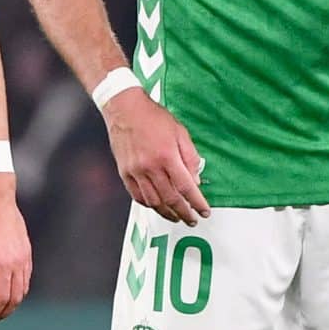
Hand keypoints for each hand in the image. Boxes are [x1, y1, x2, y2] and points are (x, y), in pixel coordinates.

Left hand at [0, 178, 32, 321]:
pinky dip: (19, 288)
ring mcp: (24, 257)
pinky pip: (26, 276)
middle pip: (16, 297)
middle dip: (4, 311)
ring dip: (13, 301)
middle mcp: (18, 262)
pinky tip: (8, 289)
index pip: (2, 297)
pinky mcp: (26, 251)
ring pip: (24, 288)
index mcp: (3, 264)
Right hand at [103, 90, 209, 223]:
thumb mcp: (180, 132)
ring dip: (167, 213)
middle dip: (184, 213)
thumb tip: (195, 180)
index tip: (204, 212)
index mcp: (167, 157)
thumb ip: (190, 157)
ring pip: (154, 202)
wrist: (124, 109)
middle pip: (170, 199)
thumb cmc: (153, 117)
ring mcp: (136, 172)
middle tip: (192, 220)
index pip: (186, 188)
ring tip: (177, 217)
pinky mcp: (125, 173)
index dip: (197, 203)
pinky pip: (138, 196)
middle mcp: (151, 168)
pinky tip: (158, 206)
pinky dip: (149, 205)